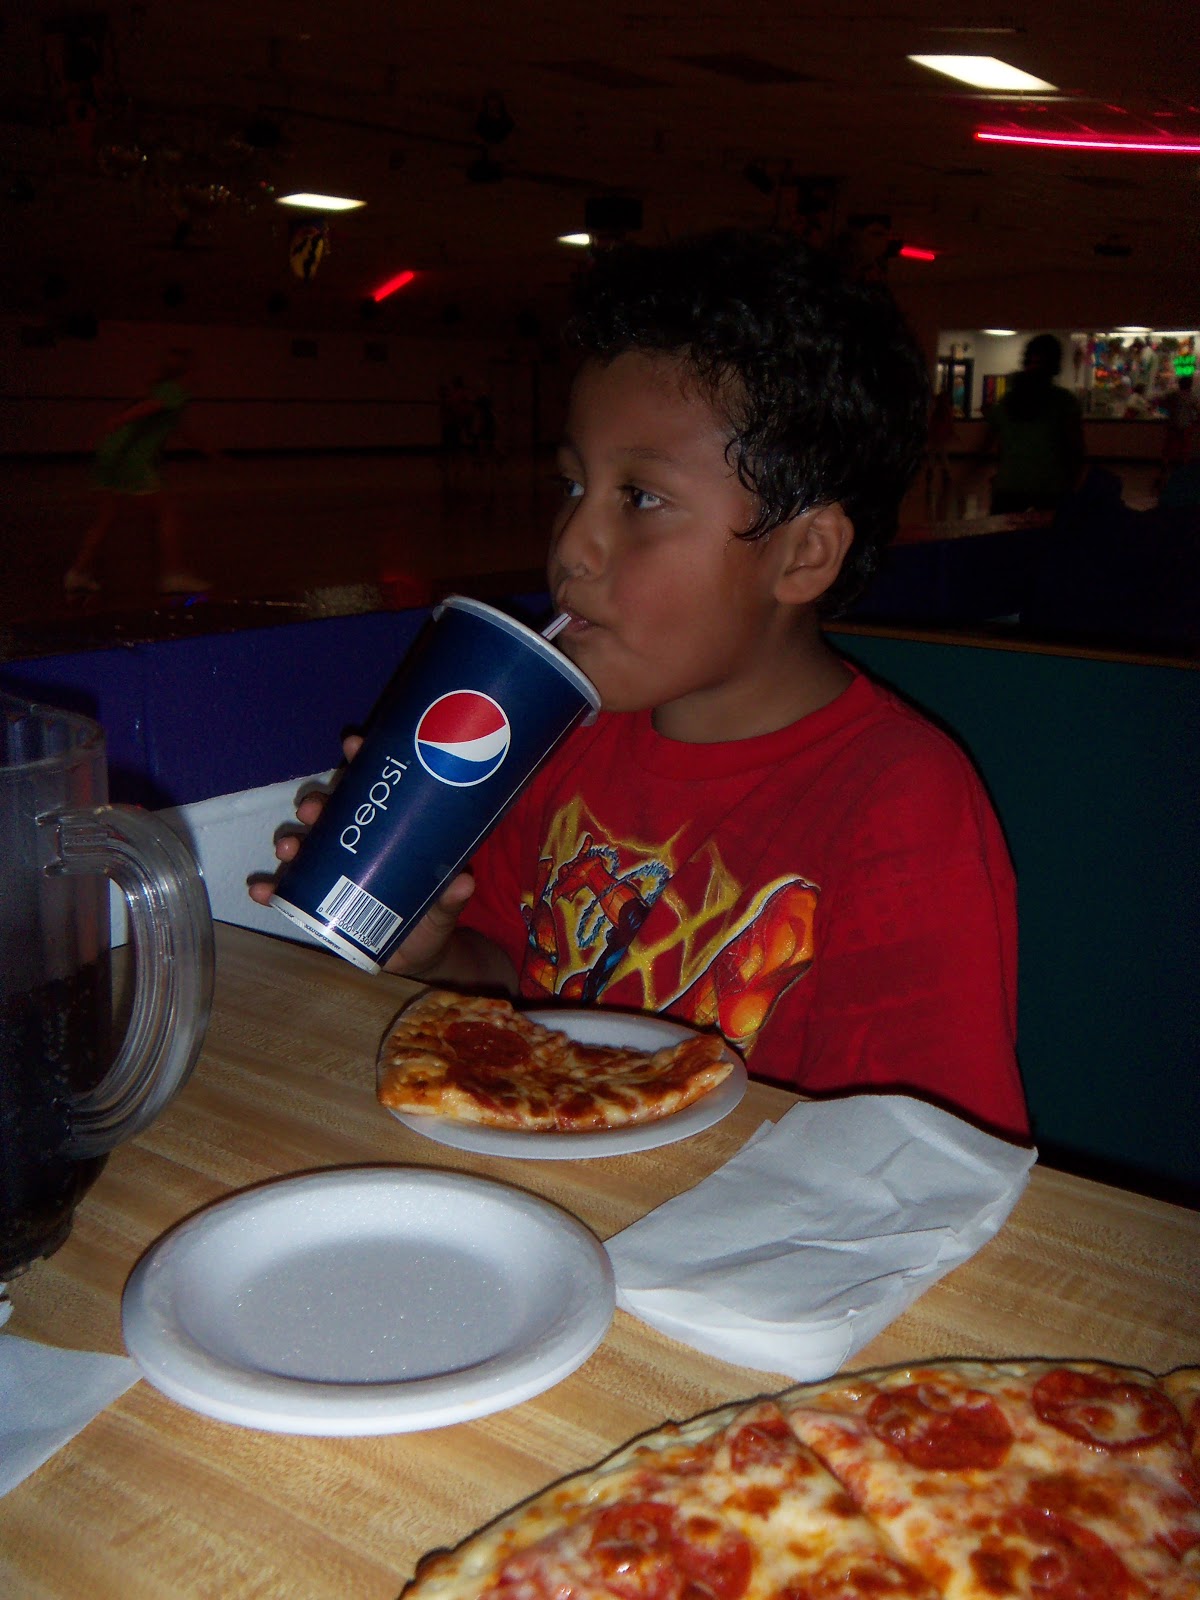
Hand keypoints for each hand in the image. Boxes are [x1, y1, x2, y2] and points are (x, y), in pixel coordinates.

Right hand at [246, 733, 476, 977]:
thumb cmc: (430, 917)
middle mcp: (355, 843)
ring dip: (292, 842)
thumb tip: (464, 882)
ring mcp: (333, 871)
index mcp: (386, 831)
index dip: (360, 761)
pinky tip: (261, 891)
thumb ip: (451, 897)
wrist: (414, 956)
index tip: (352, 744)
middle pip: (330, 813)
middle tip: (312, 811)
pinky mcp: (318, 901)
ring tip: (287, 849)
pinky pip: (290, 892)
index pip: (372, 788)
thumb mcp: (444, 907)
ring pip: (306, 845)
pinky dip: (273, 890)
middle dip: (317, 806)